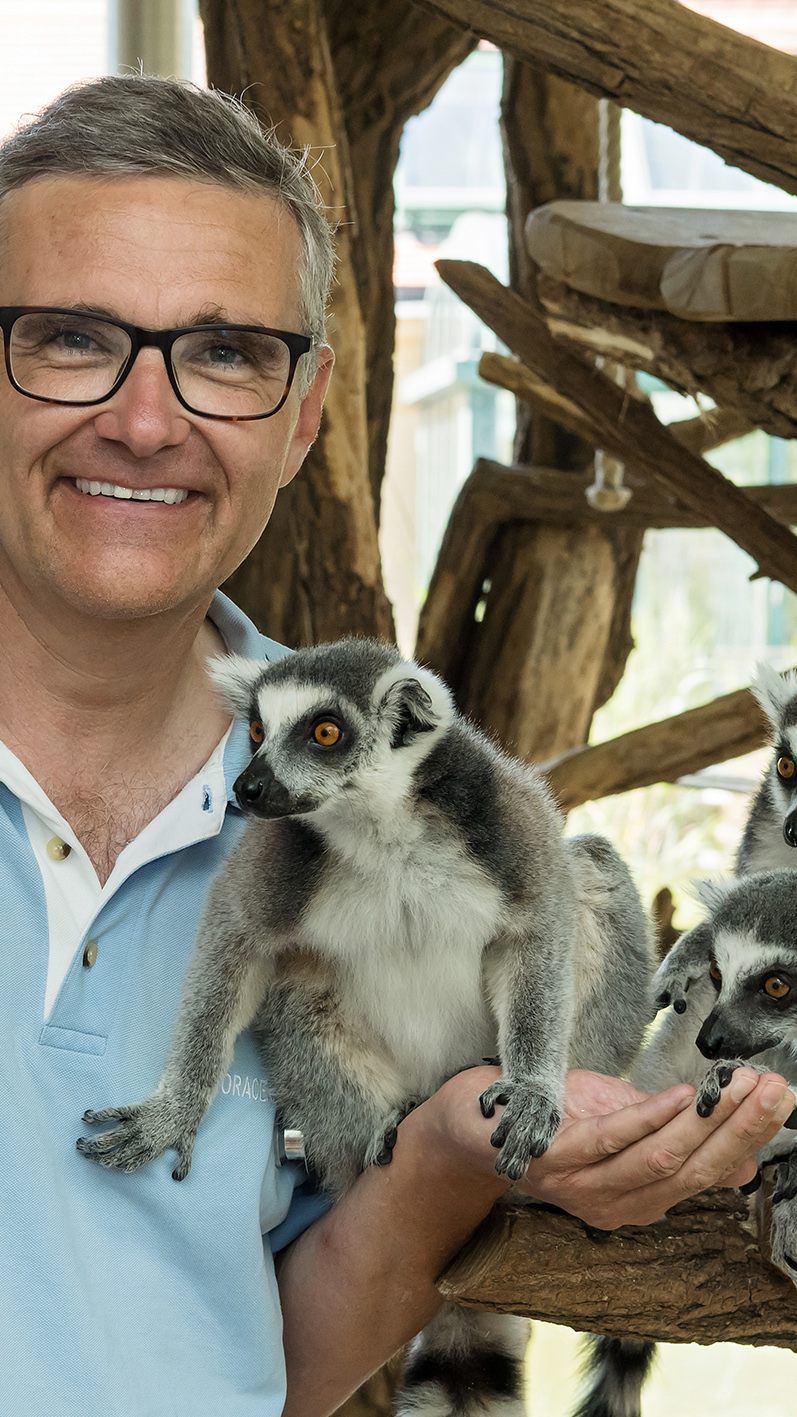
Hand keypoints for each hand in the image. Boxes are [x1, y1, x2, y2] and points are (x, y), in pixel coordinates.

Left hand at [515, 1067, 794, 1227]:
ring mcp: (583, 1186)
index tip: (778, 1097)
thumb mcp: (626, 1126)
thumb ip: (678, 1140)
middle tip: (773, 1090)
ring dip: (704, 1120)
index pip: (708, 1173)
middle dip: (738, 1127)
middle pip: (691, 1169)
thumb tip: (744, 1158)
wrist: (476, 1123)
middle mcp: (617, 1204)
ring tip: (735, 1086)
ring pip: (658, 1158)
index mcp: (641, 1198)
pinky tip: (678, 1096)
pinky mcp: (553, 1159)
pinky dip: (648, 1118)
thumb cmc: (555, 1119)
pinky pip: (609, 1141)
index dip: (747, 1136)